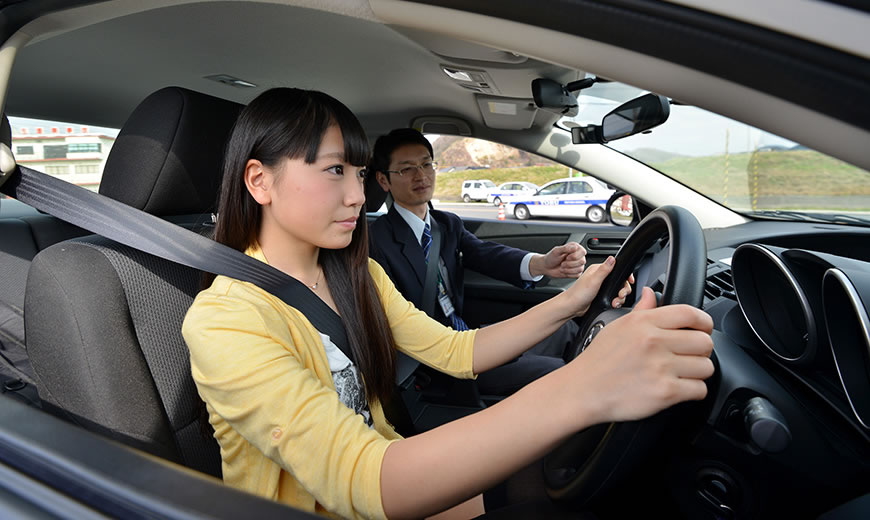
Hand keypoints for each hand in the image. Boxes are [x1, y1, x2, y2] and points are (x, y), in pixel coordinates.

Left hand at [530, 242, 586, 278]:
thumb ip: (566, 248)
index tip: (567, 257)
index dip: (575, 256)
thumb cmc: (551, 258)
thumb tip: (575, 247)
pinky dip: (569, 274)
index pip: (583, 251)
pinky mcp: (576, 272)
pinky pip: (578, 275)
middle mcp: (578, 256)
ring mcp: (578, 264)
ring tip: (562, 267)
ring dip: (569, 269)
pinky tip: (564, 271)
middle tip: (562, 263)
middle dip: (570, 264)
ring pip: (580, 268)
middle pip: (582, 261)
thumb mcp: (556, 251)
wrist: (547, 267)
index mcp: (575, 248)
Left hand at [562, 256, 633, 316]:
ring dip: (620, 297)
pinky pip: (614, 297)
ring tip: (616, 302)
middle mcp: (600, 277)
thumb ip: (604, 269)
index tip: (630, 280)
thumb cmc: (578, 294)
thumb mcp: (593, 280)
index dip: (625, 275)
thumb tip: (612, 258)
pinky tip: (614, 304)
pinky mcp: (601, 296)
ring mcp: (602, 287)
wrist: (571, 307)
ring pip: (618, 290)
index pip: (617, 268)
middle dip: (623, 289)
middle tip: (621, 295)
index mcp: (598, 270)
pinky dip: (616, 301)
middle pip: (620, 281)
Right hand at [567, 287, 714, 425]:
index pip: (691, 313)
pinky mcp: (665, 392)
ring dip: (698, 372)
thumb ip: (640, 310)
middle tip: (690, 355)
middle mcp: (653, 342)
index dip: (704, 322)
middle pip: (705, 341)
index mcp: (643, 323)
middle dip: (701, 350)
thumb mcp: (617, 326)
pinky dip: (693, 391)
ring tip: (683, 373)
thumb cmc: (598, 360)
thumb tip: (650, 293)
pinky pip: (700, 390)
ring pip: (706, 367)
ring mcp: (661, 367)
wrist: (583, 390)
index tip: (703, 329)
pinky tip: (680, 389)